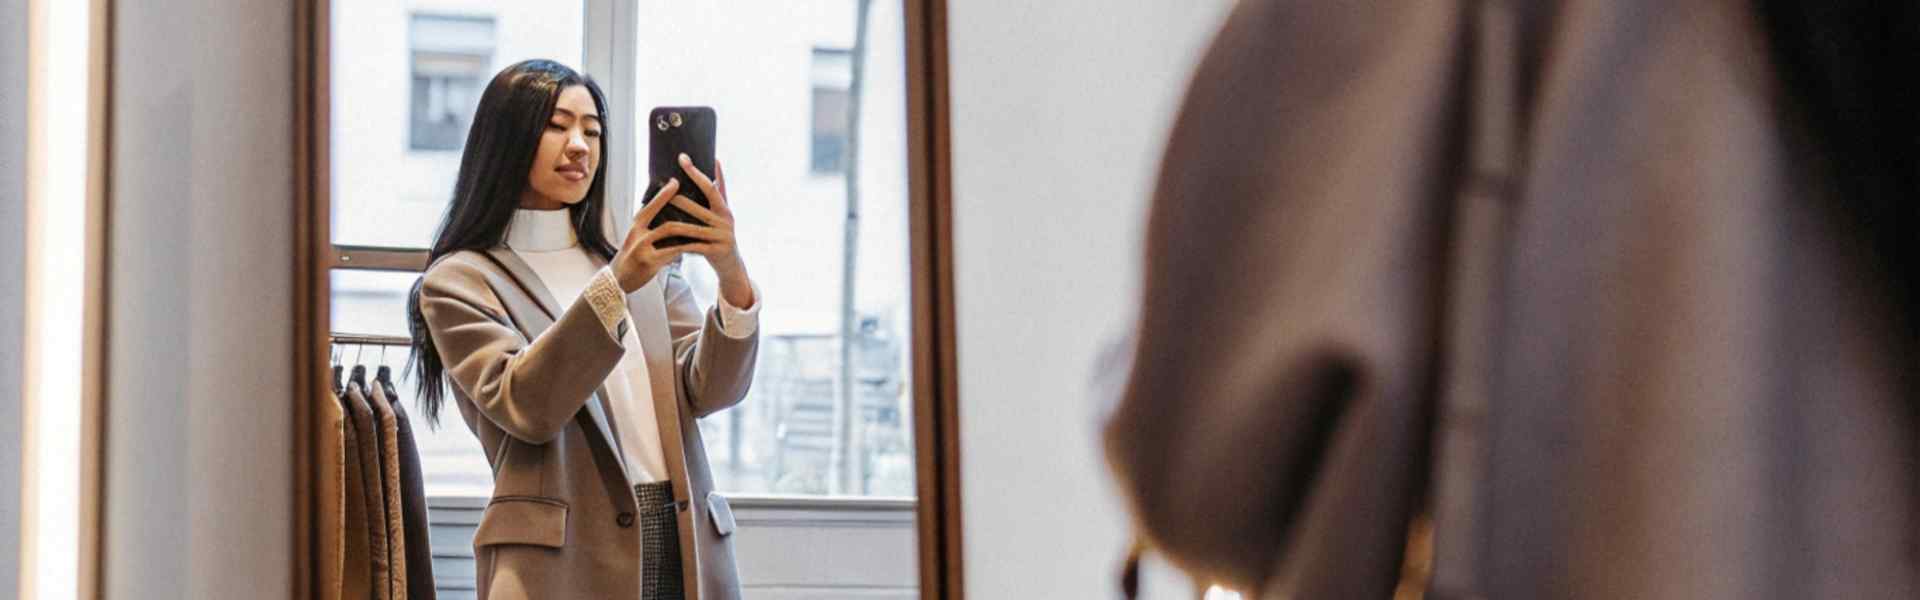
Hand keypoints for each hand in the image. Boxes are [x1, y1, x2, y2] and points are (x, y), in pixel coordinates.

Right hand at [612, 178, 700, 291]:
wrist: (617, 280)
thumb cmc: (630, 257)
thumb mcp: (634, 238)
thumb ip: (648, 227)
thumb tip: (665, 213)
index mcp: (635, 226)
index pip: (650, 206)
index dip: (663, 194)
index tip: (675, 182)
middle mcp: (637, 234)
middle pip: (661, 216)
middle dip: (680, 208)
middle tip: (695, 200)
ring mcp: (643, 248)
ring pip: (670, 233)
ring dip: (687, 229)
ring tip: (701, 224)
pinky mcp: (650, 262)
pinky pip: (672, 252)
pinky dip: (684, 248)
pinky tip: (695, 245)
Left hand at [671, 155, 755, 307]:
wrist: (731, 265)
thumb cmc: (721, 236)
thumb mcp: (722, 215)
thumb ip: (718, 192)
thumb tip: (716, 163)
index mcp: (725, 209)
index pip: (711, 186)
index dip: (697, 172)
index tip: (683, 158)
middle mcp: (726, 220)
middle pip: (701, 205)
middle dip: (682, 196)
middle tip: (666, 186)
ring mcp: (722, 237)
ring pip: (694, 227)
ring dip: (676, 221)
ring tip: (660, 214)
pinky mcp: (716, 252)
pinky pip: (693, 246)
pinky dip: (679, 244)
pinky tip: (666, 241)